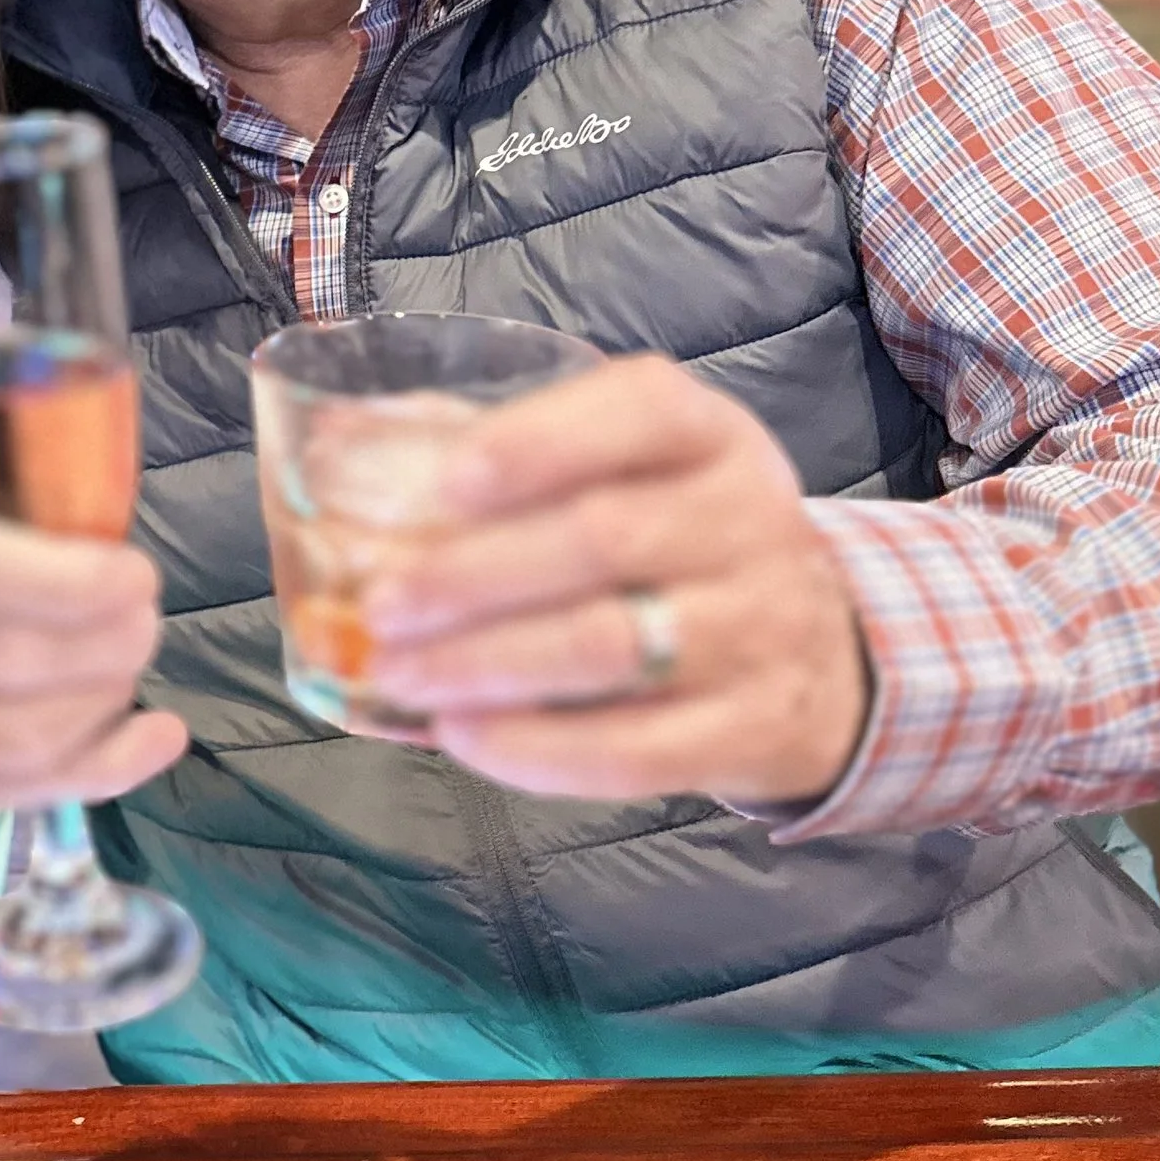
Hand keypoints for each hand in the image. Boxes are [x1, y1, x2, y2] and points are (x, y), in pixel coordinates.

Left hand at [355, 357, 869, 809]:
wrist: (824, 651)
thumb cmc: (673, 538)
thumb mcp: (624, 468)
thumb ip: (495, 449)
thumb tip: (335, 440)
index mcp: (706, 434)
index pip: (641, 410)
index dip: (540, 441)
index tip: (450, 479)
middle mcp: (746, 520)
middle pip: (603, 538)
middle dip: (473, 573)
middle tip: (378, 603)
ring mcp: (759, 629)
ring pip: (611, 646)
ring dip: (486, 663)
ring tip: (397, 672)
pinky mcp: (754, 731)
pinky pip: (641, 750)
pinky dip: (541, 749)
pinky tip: (464, 736)